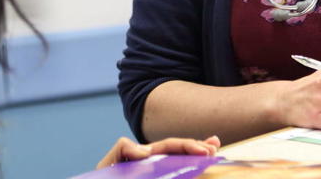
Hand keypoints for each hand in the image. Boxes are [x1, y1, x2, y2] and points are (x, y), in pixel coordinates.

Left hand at [95, 135, 220, 167]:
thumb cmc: (107, 178)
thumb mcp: (109, 163)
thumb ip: (122, 149)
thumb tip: (145, 150)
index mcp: (146, 156)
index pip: (170, 147)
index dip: (187, 144)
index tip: (203, 148)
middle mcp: (156, 165)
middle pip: (181, 154)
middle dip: (198, 149)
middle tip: (213, 150)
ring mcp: (161, 174)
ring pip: (182, 166)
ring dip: (198, 158)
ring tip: (213, 151)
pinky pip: (180, 176)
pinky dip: (191, 174)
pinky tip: (202, 172)